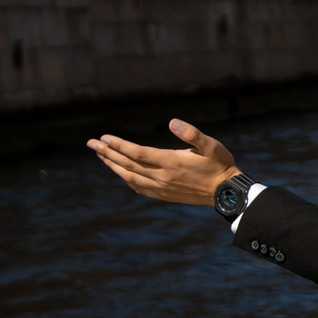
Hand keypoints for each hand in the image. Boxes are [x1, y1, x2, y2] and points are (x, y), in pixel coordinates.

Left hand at [88, 119, 236, 205]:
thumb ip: (192, 134)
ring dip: (113, 166)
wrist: (225, 192)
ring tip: (100, 155)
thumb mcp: (211, 145)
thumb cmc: (220, 165)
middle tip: (91, 144)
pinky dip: (125, 178)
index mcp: (172, 162)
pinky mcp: (163, 195)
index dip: (119, 145)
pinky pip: (138, 187)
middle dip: (107, 153)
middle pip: (128, 165)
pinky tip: (120, 171)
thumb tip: (172, 122)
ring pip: (129, 177)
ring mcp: (161, 188)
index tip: (104, 137)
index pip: (137, 153)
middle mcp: (163, 177)